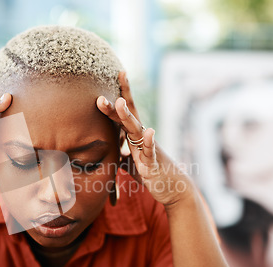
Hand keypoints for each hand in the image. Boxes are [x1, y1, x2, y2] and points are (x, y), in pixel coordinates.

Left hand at [96, 72, 192, 205]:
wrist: (172, 187)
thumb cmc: (150, 172)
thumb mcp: (130, 163)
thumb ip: (119, 154)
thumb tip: (109, 151)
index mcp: (134, 137)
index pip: (126, 113)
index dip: (122, 93)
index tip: (118, 72)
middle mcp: (142, 138)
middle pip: (127, 118)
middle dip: (114, 106)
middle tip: (100, 95)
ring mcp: (148, 149)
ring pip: (137, 130)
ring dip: (127, 116)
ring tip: (120, 102)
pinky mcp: (153, 163)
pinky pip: (151, 152)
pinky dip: (149, 142)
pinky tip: (150, 132)